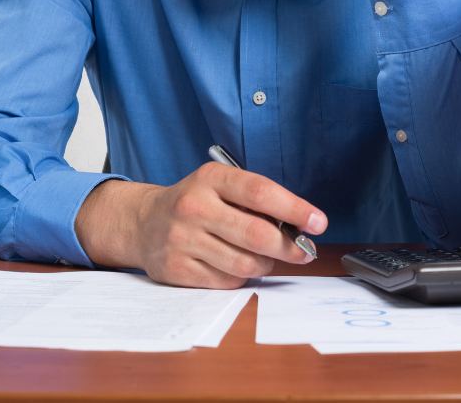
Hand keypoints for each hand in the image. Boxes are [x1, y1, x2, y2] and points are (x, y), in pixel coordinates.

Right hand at [74, 164, 326, 288]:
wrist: (143, 222)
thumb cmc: (195, 201)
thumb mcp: (219, 185)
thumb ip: (254, 200)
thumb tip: (298, 226)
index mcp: (211, 178)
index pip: (261, 192)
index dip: (295, 209)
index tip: (318, 222)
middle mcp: (194, 206)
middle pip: (256, 234)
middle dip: (289, 247)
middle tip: (303, 252)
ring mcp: (182, 239)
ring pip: (245, 264)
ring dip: (265, 264)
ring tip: (266, 257)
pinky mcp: (176, 269)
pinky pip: (226, 282)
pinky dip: (241, 278)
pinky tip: (236, 266)